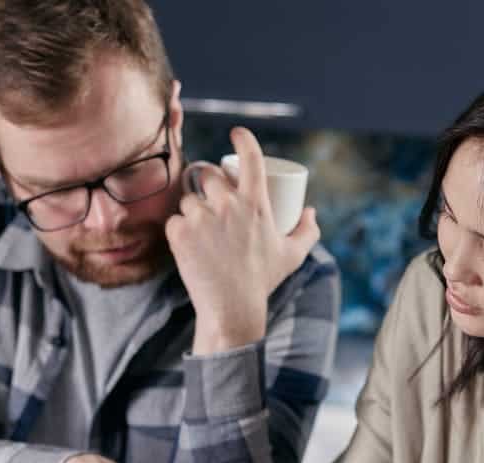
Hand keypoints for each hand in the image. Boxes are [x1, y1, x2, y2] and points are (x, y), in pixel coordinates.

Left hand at [167, 126, 320, 353]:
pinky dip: (179, 230)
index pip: (250, 158)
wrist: (232, 308)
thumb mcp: (292, 255)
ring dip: (192, 209)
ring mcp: (202, 218)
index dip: (243, 139)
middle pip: (209, 175)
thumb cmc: (263, 281)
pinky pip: (174, 220)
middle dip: (208, 183)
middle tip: (210, 200)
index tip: (237, 133)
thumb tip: (309, 211)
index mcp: (256, 203)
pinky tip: (187, 244)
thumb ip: (307, 231)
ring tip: (201, 230)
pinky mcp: (180, 233)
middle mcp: (228, 205)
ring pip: (188, 199)